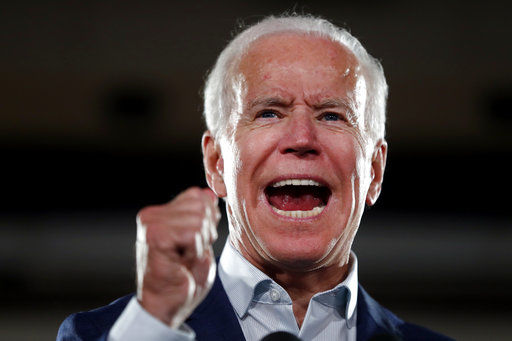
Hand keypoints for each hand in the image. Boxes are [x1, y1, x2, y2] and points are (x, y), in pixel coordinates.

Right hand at [135, 187, 219, 326]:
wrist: (167, 305)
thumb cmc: (183, 276)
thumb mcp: (201, 240)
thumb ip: (204, 215)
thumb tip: (209, 193)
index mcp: (161, 212)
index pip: (200, 197)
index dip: (207, 222)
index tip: (193, 244)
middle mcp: (152, 214)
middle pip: (202, 206)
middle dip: (205, 233)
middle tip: (188, 254)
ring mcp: (151, 224)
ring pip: (198, 220)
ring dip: (199, 244)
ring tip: (183, 259)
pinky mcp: (154, 237)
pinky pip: (191, 233)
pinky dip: (194, 250)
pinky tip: (180, 262)